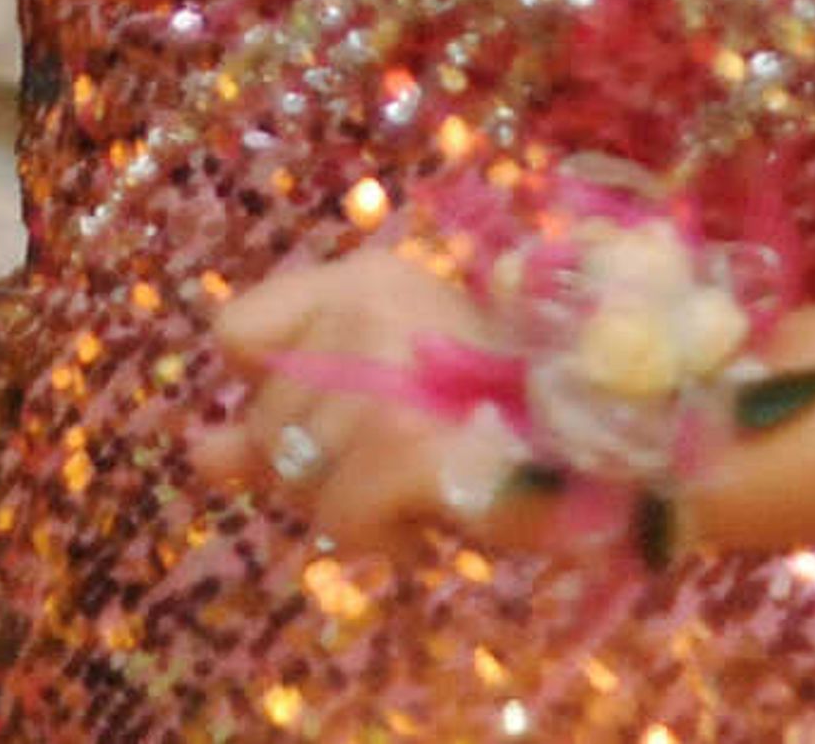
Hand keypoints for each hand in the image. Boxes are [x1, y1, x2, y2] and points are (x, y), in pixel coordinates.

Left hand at [199, 244, 549, 563]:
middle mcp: (365, 311)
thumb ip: (285, 417)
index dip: (270, 392)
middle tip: (397, 463)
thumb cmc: (500, 416)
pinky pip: (343, 519)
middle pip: (266, 422)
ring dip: (355, 506)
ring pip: (300, 479)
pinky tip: (432, 518)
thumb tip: (200, 457)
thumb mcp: (385, 393)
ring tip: (426, 484)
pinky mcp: (409, 446)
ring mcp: (386, 377)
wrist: (615, 445)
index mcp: (364, 278)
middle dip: (315, 468)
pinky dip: (383, 536)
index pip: (236, 334)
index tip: (334, 414)